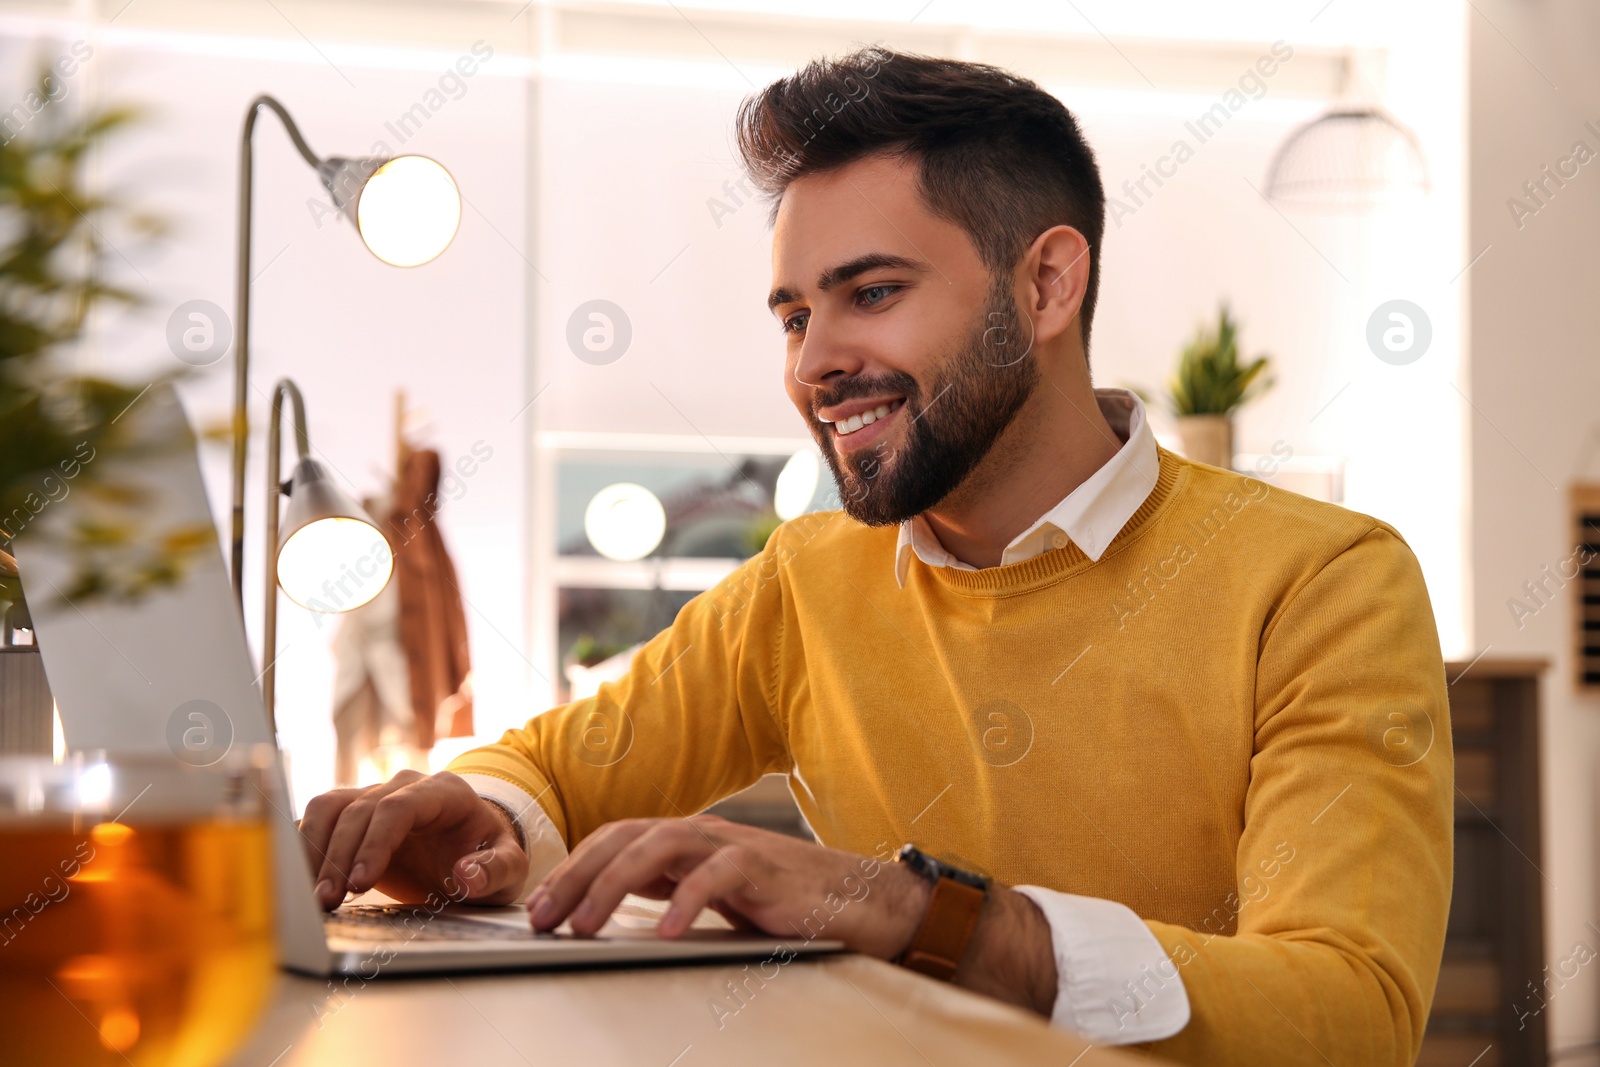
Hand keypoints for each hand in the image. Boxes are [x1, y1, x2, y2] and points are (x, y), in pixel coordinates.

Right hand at [297, 770, 527, 909]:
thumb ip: (496, 870)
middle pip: (358, 810)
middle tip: (328, 902)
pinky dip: (305, 847)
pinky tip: (300, 881)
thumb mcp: (510, 867)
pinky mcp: (353, 814)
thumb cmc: (490, 855)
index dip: (375, 843)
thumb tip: (467, 875)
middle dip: (339, 857)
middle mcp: (405, 786)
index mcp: (445, 792)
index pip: (399, 807)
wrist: (475, 848)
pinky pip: (319, 819)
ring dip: (314, 850)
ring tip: (313, 897)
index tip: (361, 883)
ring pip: (329, 807)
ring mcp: (375, 796)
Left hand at [527, 814, 927, 957]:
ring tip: (587, 925)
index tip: (538, 909)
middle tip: (543, 917)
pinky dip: (687, 900)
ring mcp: (736, 847)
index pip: (616, 840)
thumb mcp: (715, 898)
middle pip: (627, 836)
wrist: (861, 902)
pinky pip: (721, 875)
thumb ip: (670, 890)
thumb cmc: (787, 905)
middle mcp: (706, 835)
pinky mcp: (767, 870)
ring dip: (615, 884)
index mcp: (688, 841)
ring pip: (663, 844)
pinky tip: (664, 931)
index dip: (573, 869)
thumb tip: (609, 908)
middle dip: (578, 875)